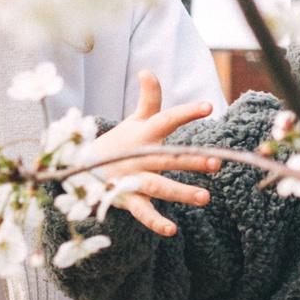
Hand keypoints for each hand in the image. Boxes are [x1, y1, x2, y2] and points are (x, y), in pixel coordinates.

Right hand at [86, 71, 218, 238]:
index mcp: (144, 134)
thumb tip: (147, 70)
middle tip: (217, 163)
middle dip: (191, 160)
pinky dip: (155, 222)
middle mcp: (140, 156)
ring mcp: (133, 178)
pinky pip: (142, 212)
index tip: (208, 107)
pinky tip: (172, 229)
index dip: (186, 112)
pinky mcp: (127, 199)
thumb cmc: (120, 142)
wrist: (83, 168)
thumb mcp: (134, 120)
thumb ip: (148, 98)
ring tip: (205, 198)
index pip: (166, 119)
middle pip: (168, 157)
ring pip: (158, 186)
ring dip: (180, 192)